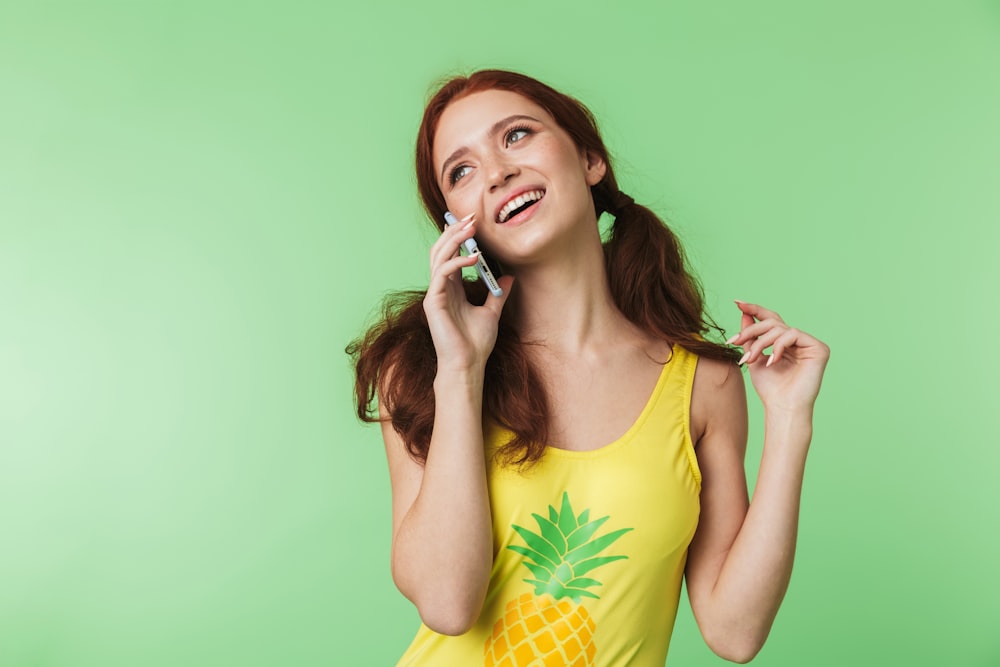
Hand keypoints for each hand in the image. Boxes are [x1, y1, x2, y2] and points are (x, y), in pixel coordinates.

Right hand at [423, 215, 514, 372]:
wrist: (467, 365)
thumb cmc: (476, 344)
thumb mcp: (492, 313)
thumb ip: (497, 294)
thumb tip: (509, 278)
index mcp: (451, 288)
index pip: (450, 254)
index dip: (459, 236)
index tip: (473, 222)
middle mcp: (440, 288)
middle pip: (440, 250)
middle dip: (454, 231)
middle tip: (472, 217)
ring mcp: (434, 293)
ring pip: (438, 256)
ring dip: (454, 239)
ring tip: (471, 228)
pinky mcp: (433, 301)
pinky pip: (443, 273)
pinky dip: (457, 261)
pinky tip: (474, 257)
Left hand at [726, 300, 829, 413]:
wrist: (782, 407)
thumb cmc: (770, 388)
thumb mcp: (754, 358)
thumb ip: (750, 337)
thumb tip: (744, 312)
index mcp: (784, 342)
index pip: (770, 319)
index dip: (755, 309)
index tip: (737, 302)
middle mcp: (798, 340)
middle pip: (772, 322)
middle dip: (751, 330)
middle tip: (735, 342)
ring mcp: (810, 344)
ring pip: (779, 328)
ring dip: (761, 343)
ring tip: (751, 360)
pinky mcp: (819, 348)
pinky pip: (793, 334)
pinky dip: (779, 346)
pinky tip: (772, 361)